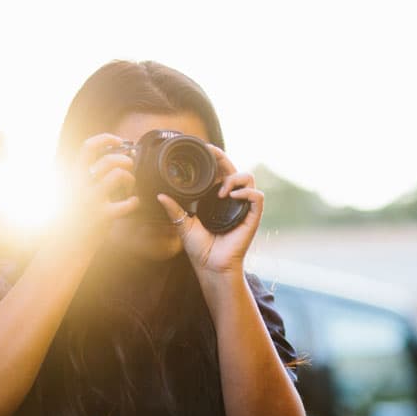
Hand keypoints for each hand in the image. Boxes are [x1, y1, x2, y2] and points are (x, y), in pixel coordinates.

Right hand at [57, 133, 138, 243]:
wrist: (66, 244)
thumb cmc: (75, 215)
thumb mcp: (74, 190)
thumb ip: (87, 175)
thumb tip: (113, 158)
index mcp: (74, 176)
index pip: (88, 147)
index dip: (105, 139)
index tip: (119, 140)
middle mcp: (81, 185)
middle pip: (109, 160)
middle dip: (125, 160)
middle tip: (129, 167)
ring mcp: (92, 200)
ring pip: (118, 175)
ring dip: (130, 179)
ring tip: (129, 187)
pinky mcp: (103, 216)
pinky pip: (127, 203)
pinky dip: (135, 201)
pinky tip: (133, 203)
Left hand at [156, 144, 262, 276]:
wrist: (211, 266)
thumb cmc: (200, 248)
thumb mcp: (183, 225)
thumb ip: (174, 209)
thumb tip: (160, 195)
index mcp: (217, 198)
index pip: (220, 172)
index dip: (216, 158)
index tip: (206, 149)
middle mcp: (231, 199)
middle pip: (234, 169)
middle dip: (224, 158)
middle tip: (213, 153)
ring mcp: (242, 207)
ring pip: (249, 178)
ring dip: (235, 178)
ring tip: (222, 190)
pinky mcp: (252, 217)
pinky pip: (257, 196)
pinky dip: (246, 192)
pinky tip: (232, 196)